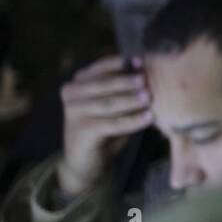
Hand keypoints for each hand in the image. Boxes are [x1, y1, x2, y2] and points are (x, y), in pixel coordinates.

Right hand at [56, 54, 152, 197]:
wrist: (88, 160)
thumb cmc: (106, 127)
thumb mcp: (114, 104)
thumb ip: (124, 89)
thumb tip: (148, 71)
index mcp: (78, 82)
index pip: (100, 67)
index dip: (121, 63)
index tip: (141, 60)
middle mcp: (71, 93)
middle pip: (103, 84)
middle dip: (126, 81)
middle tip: (146, 80)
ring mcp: (73, 111)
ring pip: (108, 104)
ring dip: (131, 100)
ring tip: (150, 98)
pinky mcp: (81, 130)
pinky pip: (112, 123)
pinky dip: (133, 121)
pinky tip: (149, 117)